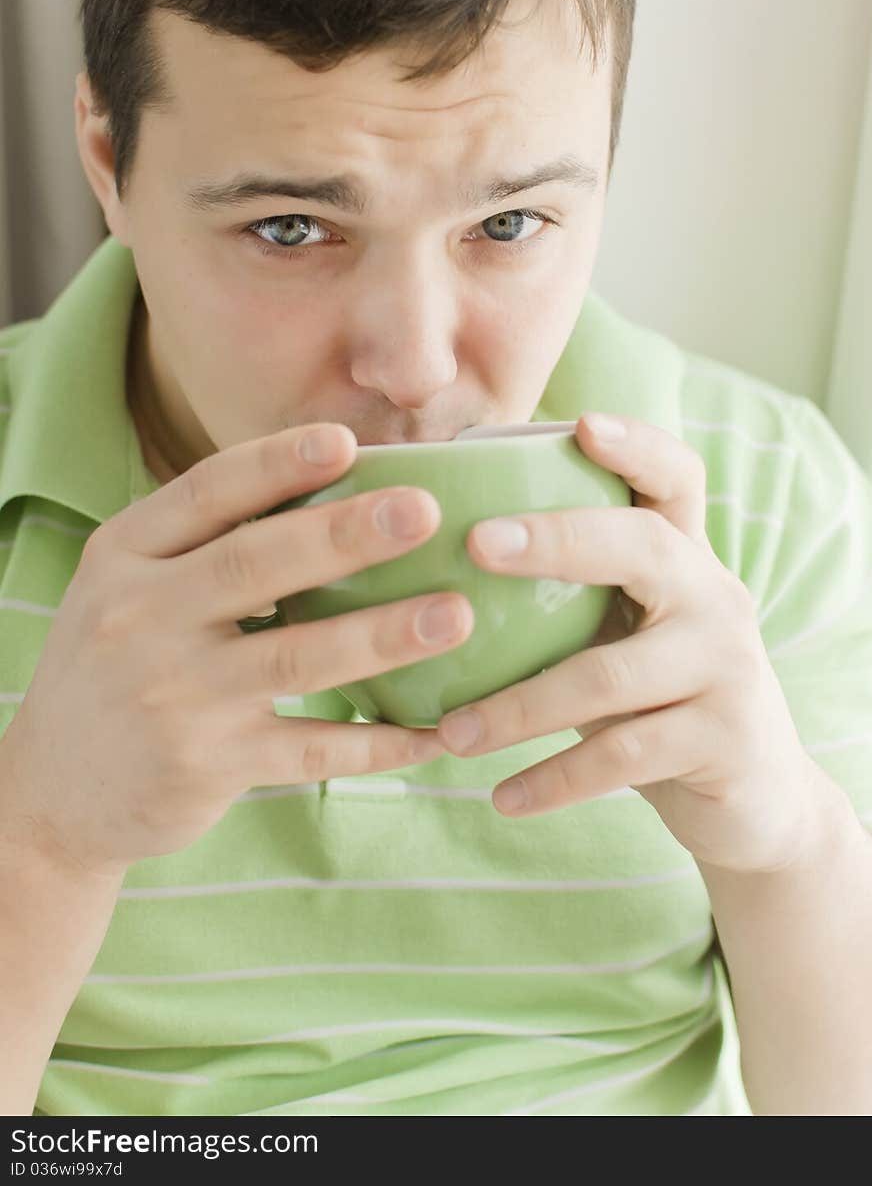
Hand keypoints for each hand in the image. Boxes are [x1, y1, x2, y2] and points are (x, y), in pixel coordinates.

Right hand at [0, 425, 471, 878]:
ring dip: (382, 634)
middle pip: (255, 563)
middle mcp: (141, 617)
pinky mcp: (207, 765)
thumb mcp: (129, 587)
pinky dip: (376, 745)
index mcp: (124, 555)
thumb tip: (332, 481)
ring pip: (295, 657)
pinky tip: (432, 732)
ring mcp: (174, 696)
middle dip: (346, 534)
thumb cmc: (119, 665)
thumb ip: (205, 542)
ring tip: (455, 615)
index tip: (346, 440)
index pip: (205, 492)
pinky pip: (310, 750)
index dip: (277, 463)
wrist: (55, 792)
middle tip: (424, 511)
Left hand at [438, 411, 821, 874]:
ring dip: (519, 708)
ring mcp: (727, 667)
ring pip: (609, 675)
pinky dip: (555, 779)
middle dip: (557, 539)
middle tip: (476, 544)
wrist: (756, 799)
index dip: (636, 445)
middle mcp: (715, 598)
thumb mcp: (622, 637)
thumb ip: (563, 600)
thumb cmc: (654, 701)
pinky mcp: (725, 739)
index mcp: (685, 560)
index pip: (676, 480)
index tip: (581, 423)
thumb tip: (426, 573)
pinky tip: (503, 798)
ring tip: (451, 734)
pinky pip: (624, 756)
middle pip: (641, 546)